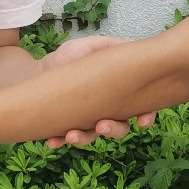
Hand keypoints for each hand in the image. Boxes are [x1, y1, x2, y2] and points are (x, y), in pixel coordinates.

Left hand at [39, 35, 157, 148]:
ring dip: (83, 139)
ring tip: (71, 134)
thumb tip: (133, 47)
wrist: (41, 69)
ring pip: (92, 137)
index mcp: (118, 94)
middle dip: (112, 130)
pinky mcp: (65, 128)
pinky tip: (52, 140)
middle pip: (119, 129)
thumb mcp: (93, 46)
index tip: (141, 121)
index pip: (140, 108)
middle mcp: (106, 112)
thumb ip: (113, 46)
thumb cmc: (70, 57)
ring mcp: (86, 122)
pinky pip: (64, 140)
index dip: (147, 116)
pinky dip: (59, 142)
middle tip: (101, 125)